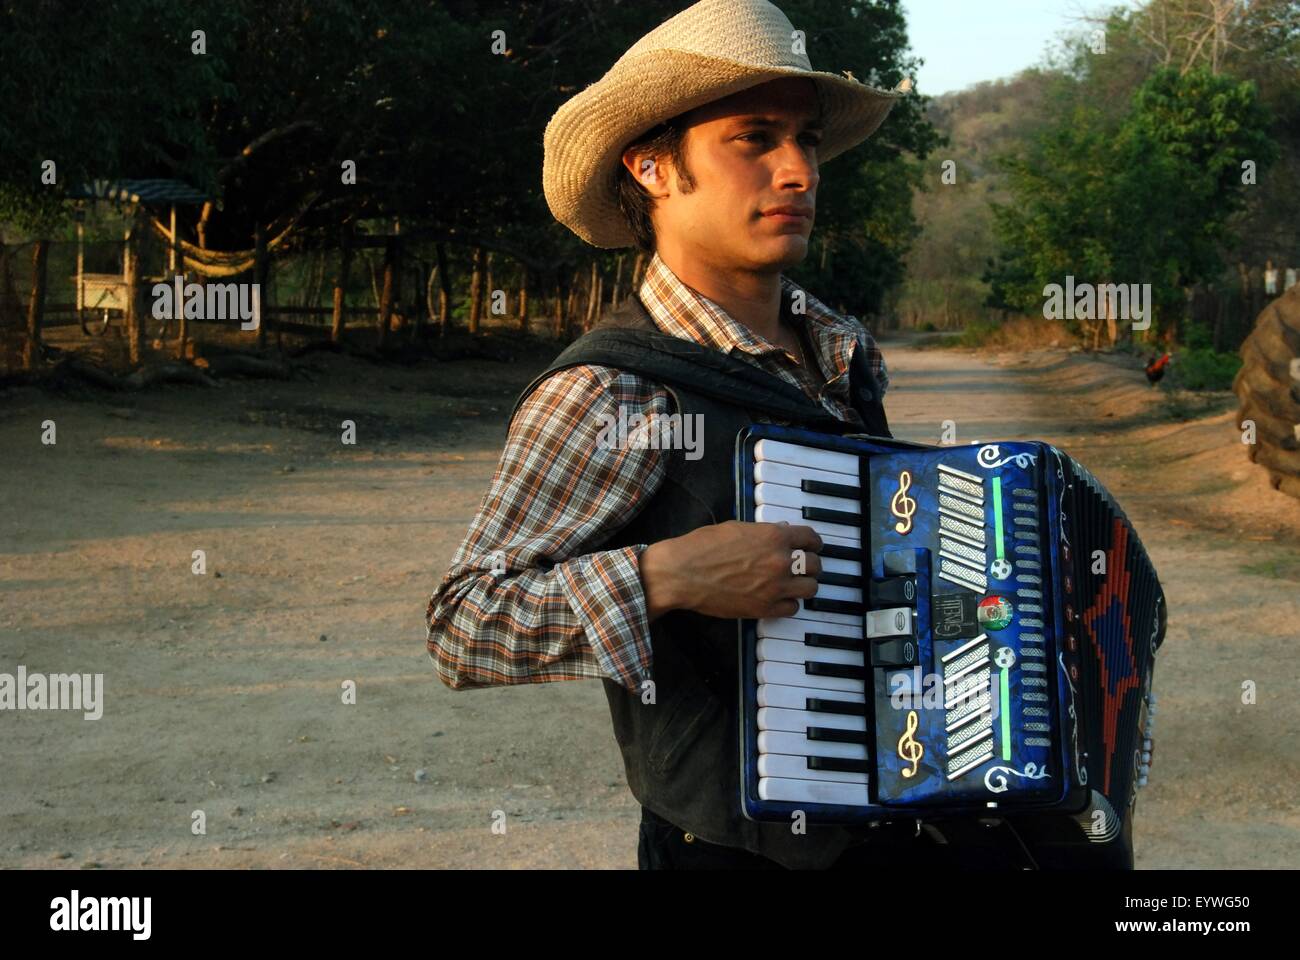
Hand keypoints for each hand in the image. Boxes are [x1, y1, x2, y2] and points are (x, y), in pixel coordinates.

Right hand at [640, 520, 822, 620]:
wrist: (682, 573)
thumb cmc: (702, 546)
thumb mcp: (736, 528)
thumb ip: (763, 532)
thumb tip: (781, 533)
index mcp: (774, 536)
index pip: (811, 538)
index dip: (813, 543)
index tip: (811, 546)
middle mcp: (780, 561)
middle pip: (815, 565)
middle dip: (809, 564)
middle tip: (801, 566)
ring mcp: (775, 587)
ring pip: (811, 588)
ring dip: (804, 585)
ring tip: (794, 584)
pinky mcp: (764, 609)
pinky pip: (793, 608)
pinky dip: (789, 603)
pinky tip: (780, 598)